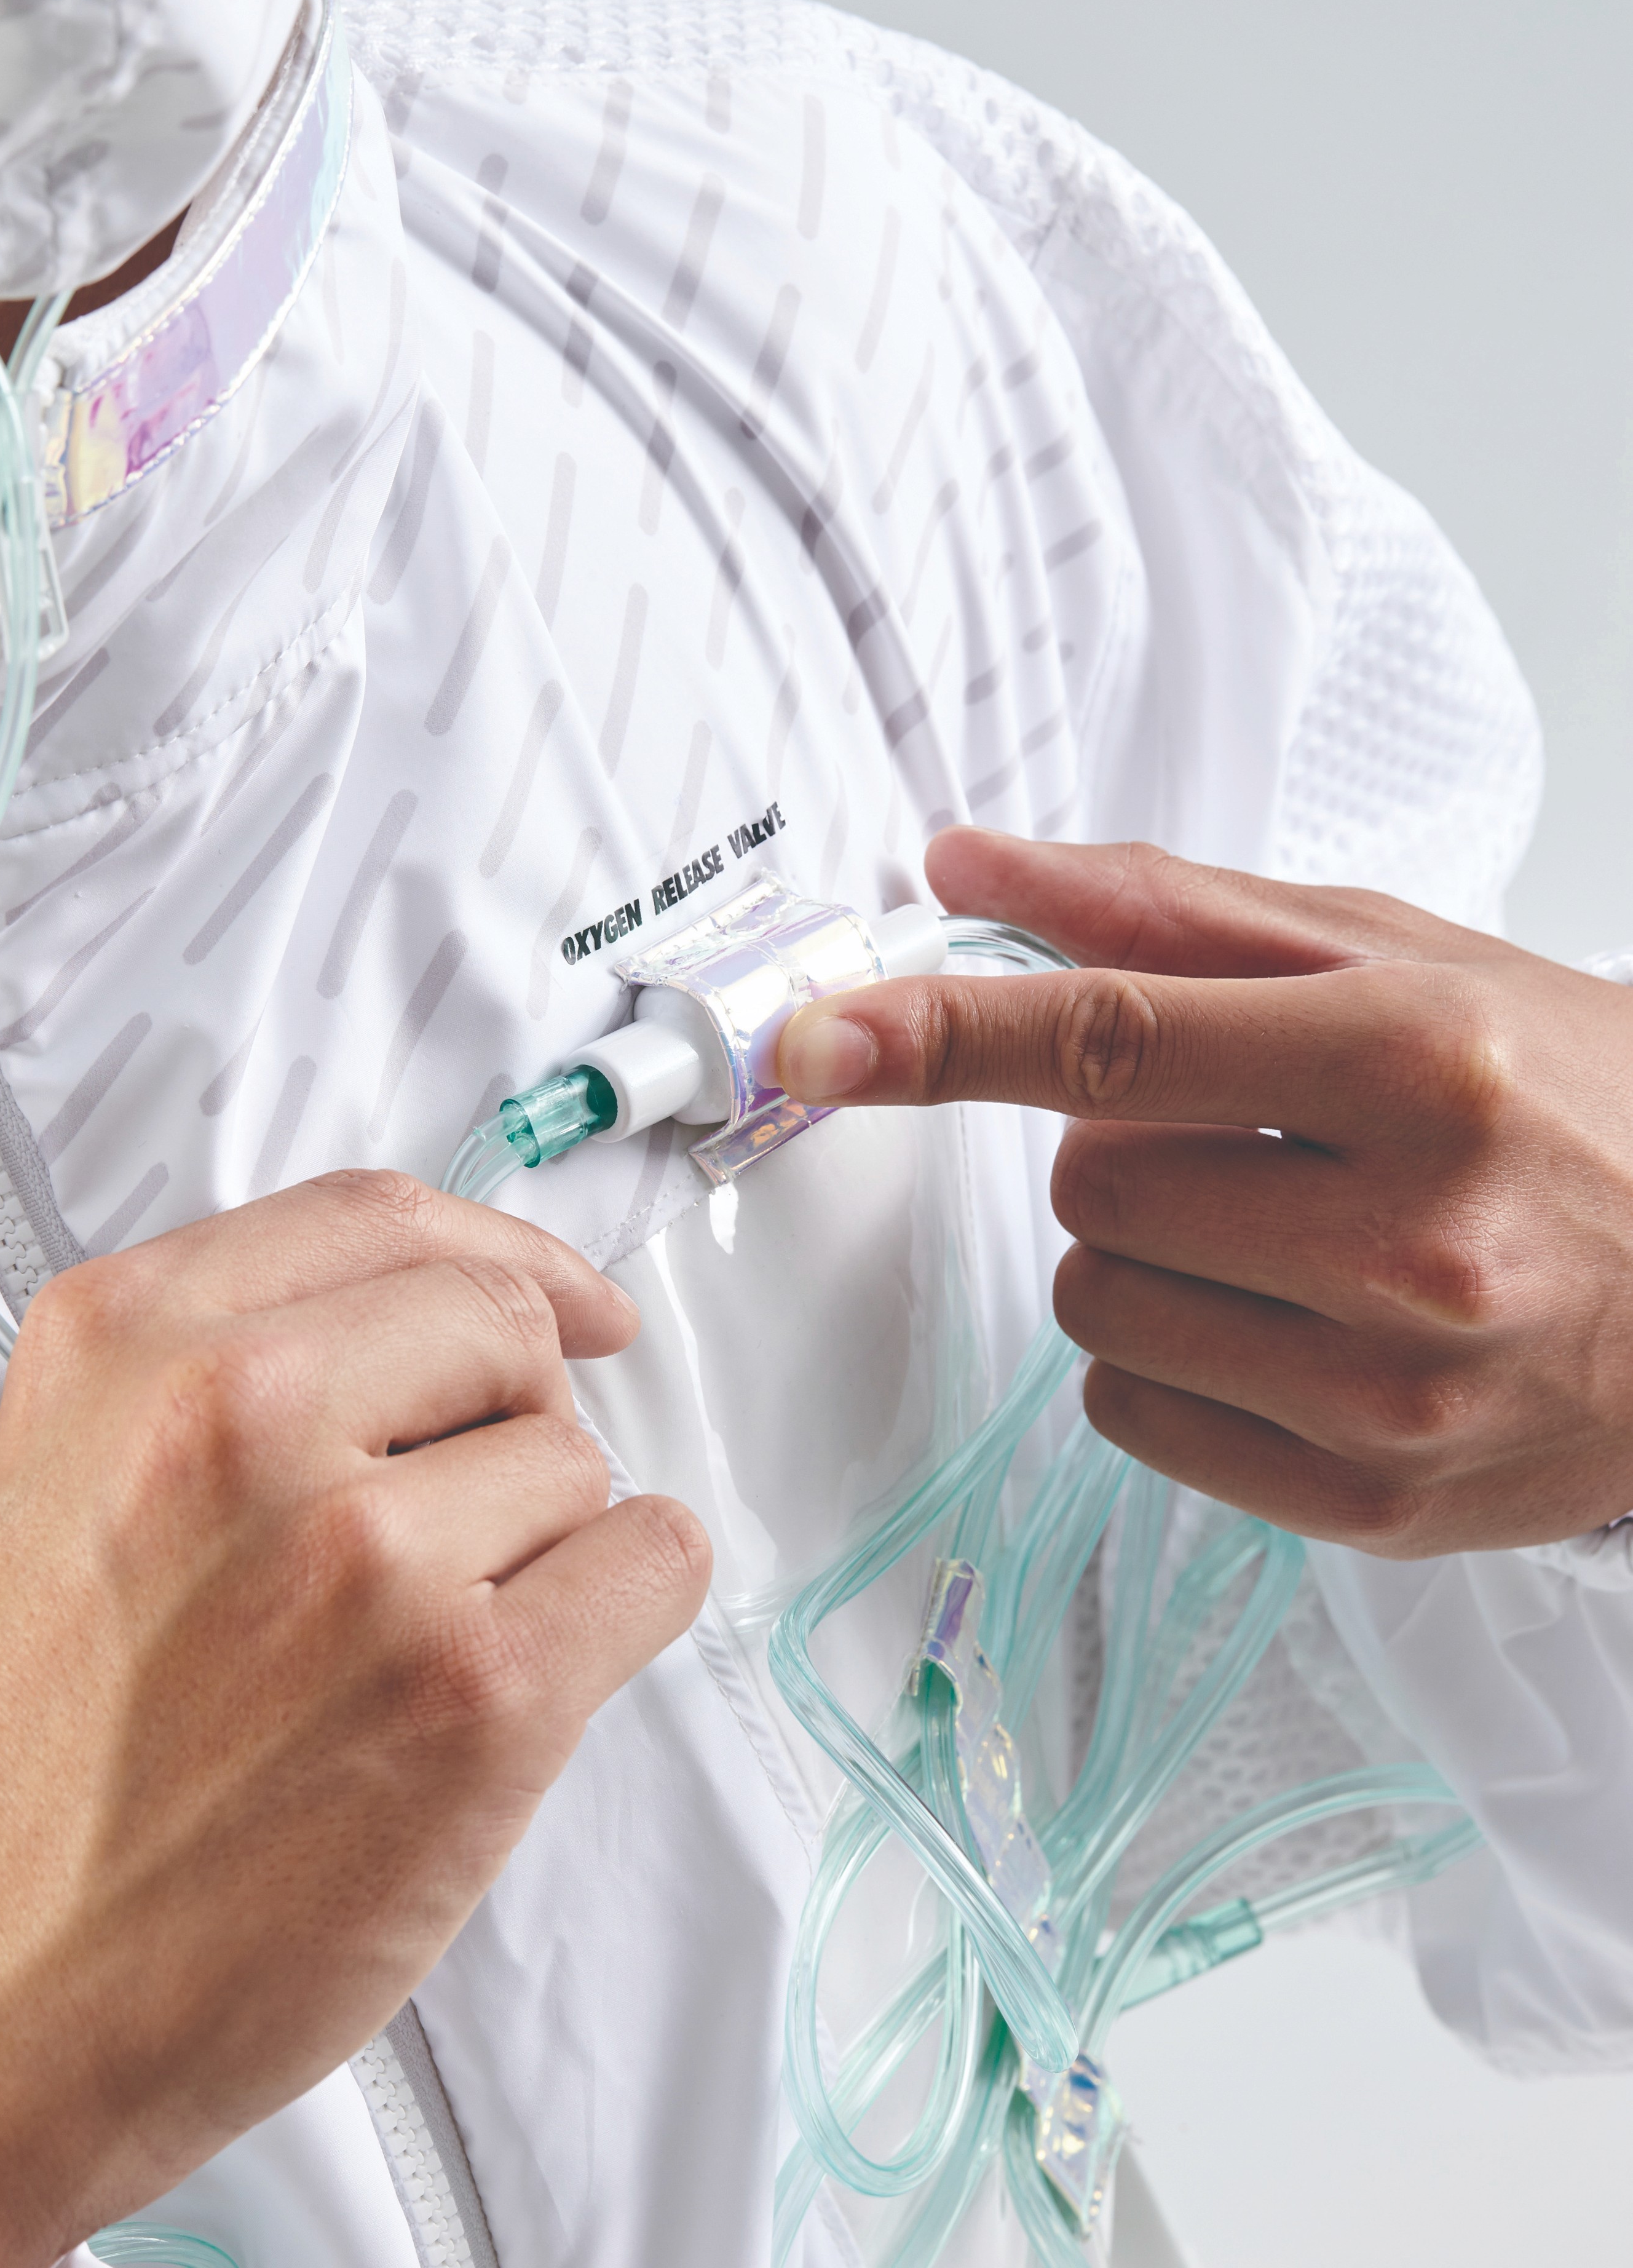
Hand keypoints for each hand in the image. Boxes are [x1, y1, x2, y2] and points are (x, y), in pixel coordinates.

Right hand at [0, 1171, 708, 2267]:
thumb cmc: (12, 1786)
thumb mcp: (57, 1496)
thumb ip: (211, 1379)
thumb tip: (413, 1325)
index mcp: (131, 1350)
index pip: (385, 1220)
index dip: (501, 1253)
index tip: (562, 1299)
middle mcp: (244, 1420)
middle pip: (504, 1325)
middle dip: (511, 1418)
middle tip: (454, 1526)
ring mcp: (369, 1555)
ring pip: (579, 1464)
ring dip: (539, 1546)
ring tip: (409, 1655)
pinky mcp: (475, 1695)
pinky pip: (653, 1563)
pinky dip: (623, 1608)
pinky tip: (521, 1675)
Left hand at [779, 829, 1632, 1558]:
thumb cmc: (1575, 1098)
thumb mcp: (1402, 958)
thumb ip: (1171, 911)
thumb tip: (971, 869)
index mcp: (1418, 1062)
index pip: (1115, 1039)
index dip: (940, 1033)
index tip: (817, 1035)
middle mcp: (1412, 1239)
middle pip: (1087, 1186)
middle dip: (1124, 1145)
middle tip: (1252, 1132)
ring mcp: (1395, 1393)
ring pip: (1097, 1307)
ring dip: (1145, 1254)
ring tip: (1286, 1228)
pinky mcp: (1378, 1504)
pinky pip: (1139, 1416)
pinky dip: (1174, 1358)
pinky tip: (1293, 1320)